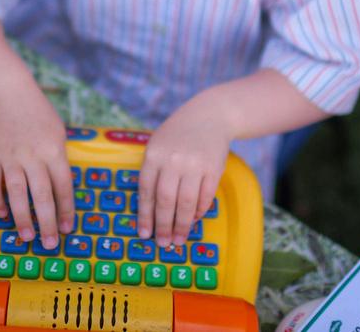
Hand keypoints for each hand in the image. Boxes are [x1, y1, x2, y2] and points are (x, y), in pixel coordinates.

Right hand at [0, 97, 73, 249]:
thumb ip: (60, 161)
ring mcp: (10, 157)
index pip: (63, 186)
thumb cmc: (39, 116)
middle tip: (50, 244)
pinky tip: (3, 216)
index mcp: (54, 150)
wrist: (10, 95)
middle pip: (42, 195)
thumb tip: (62, 192)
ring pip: (17, 193)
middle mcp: (33, 156)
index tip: (68, 229)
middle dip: (48, 223)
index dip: (67, 210)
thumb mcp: (59, 134)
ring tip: (27, 237)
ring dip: (22, 218)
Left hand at [137, 97, 231, 247]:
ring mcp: (195, 164)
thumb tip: (149, 211)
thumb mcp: (157, 146)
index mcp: (154, 154)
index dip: (145, 216)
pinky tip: (193, 220)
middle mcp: (173, 160)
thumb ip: (152, 172)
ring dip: (182, 225)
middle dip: (163, 225)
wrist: (209, 116)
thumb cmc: (178, 135)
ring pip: (186, 202)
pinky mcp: (214, 168)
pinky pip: (205, 197)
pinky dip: (198, 212)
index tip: (144, 233)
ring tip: (179, 239)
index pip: (146, 191)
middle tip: (163, 243)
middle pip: (165, 200)